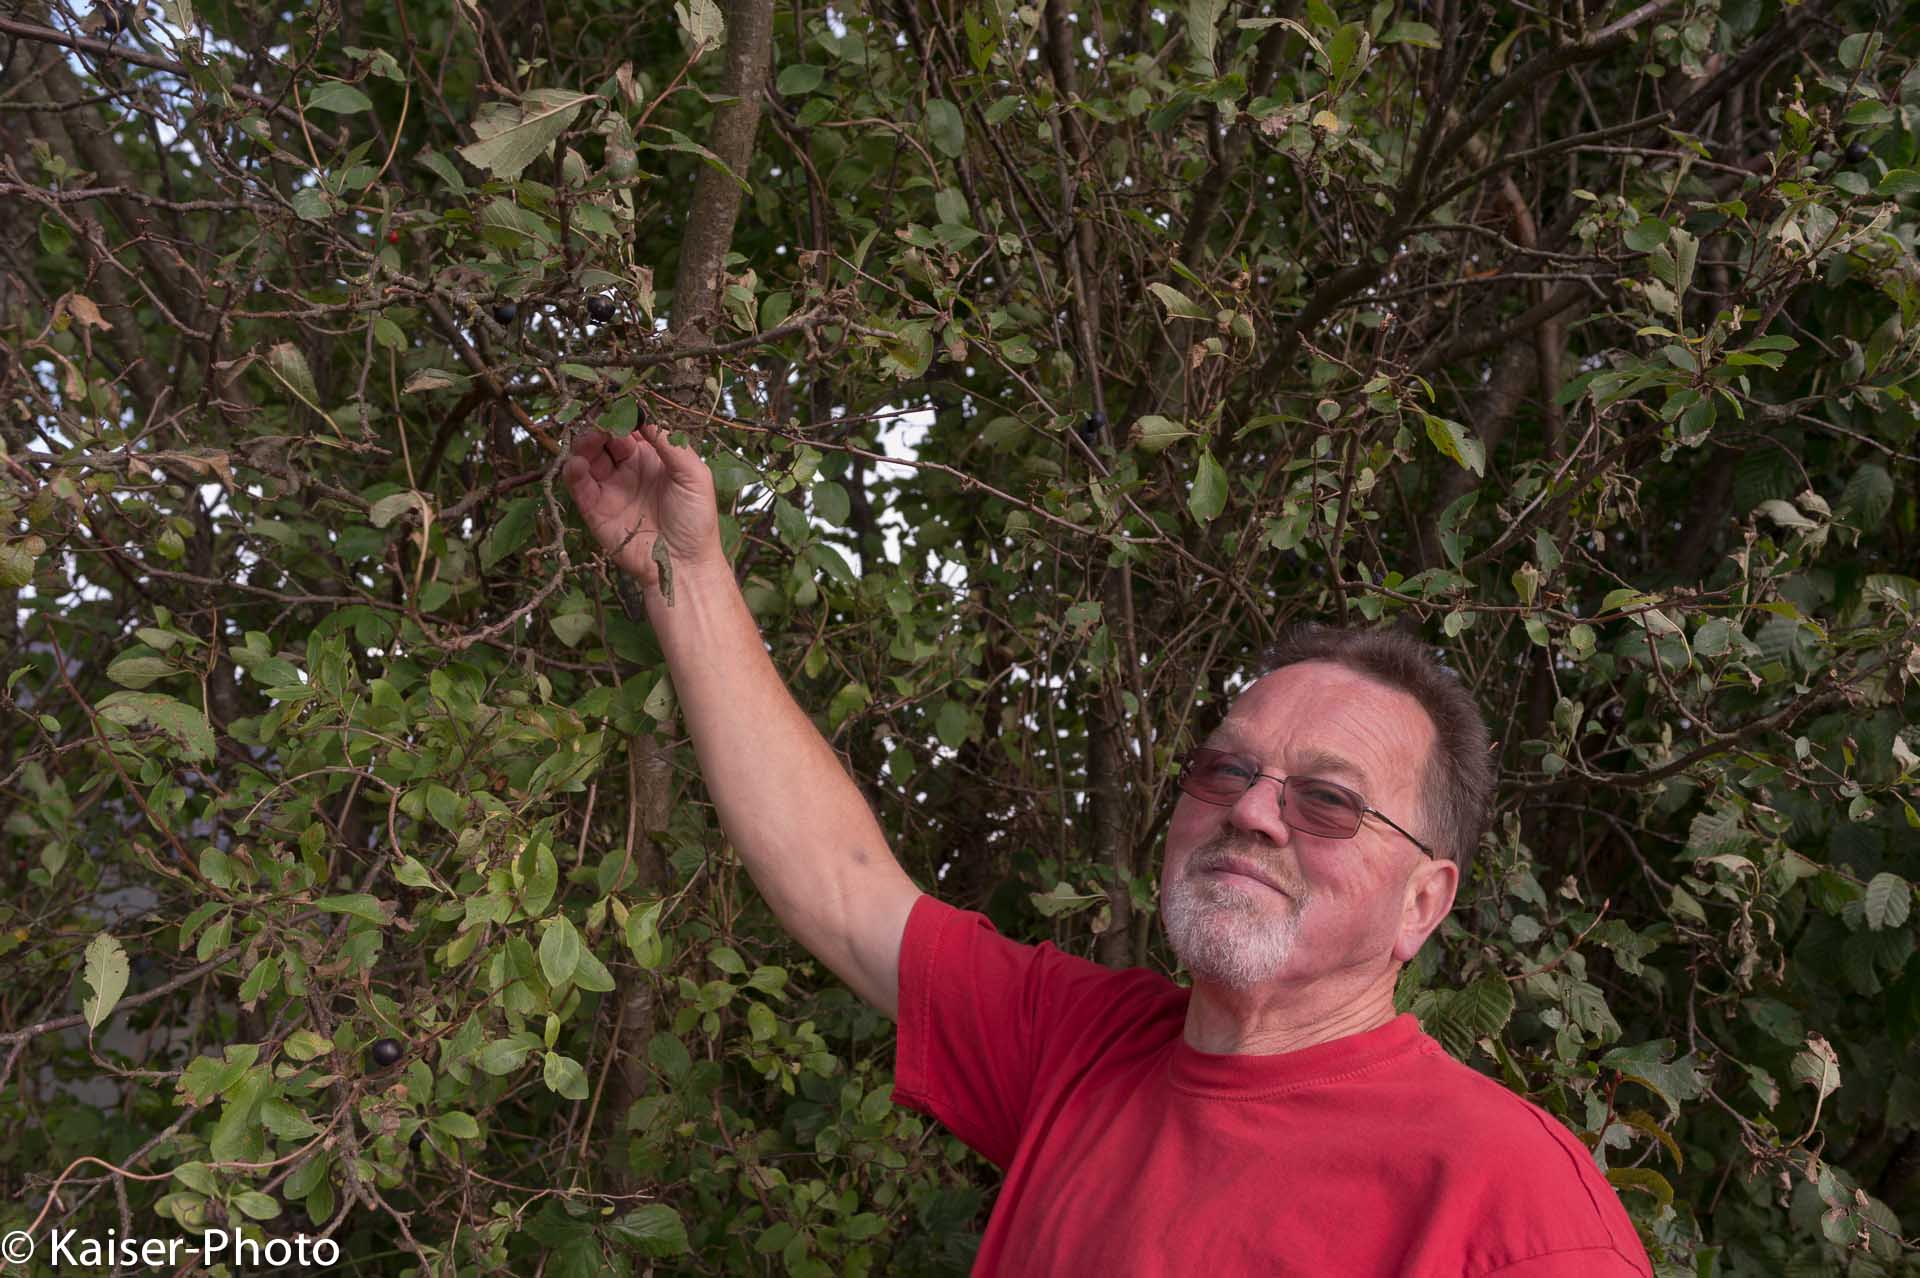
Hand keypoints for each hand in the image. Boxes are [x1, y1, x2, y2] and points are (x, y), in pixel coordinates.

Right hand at [563, 420, 720, 589]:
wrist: (684, 564)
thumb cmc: (696, 519)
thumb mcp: (693, 474)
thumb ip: (670, 443)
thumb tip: (646, 414)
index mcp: (653, 458)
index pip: (631, 428)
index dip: (623, 415)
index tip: (617, 403)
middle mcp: (629, 469)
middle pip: (605, 439)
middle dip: (600, 426)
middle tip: (600, 421)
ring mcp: (610, 488)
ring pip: (587, 457)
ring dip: (583, 444)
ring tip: (589, 440)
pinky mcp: (595, 509)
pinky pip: (578, 485)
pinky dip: (573, 471)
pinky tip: (578, 464)